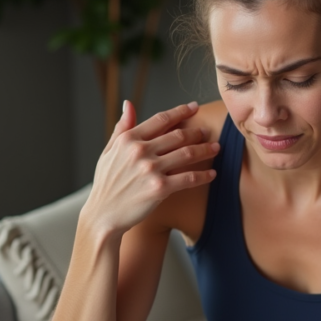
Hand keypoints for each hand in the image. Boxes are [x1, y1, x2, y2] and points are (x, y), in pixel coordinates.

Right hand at [81, 100, 218, 240]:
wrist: (103, 215)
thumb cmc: (107, 183)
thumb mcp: (109, 152)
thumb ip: (121, 128)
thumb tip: (128, 104)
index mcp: (128, 139)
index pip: (161, 119)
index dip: (181, 111)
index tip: (194, 108)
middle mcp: (140, 151)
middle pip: (178, 136)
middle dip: (196, 132)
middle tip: (207, 132)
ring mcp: (151, 169)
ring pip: (187, 154)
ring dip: (205, 150)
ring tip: (216, 148)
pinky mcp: (160, 189)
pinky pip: (188, 178)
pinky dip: (203, 176)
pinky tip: (212, 174)